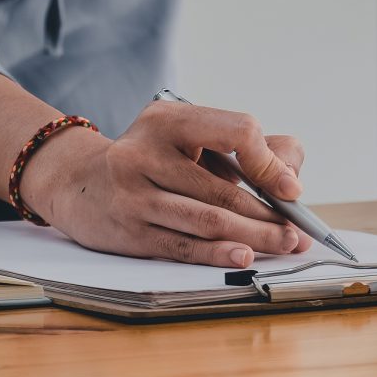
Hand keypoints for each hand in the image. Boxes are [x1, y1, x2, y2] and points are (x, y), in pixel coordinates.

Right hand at [19, 100, 313, 266]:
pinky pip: (183, 245)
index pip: (236, 132)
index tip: (290, 189)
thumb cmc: (151, 160)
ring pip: (208, 220)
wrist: (78, 182)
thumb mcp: (188, 136)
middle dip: (270, 214)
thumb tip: (290, 177)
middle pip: (224, 189)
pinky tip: (244, 256)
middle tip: (298, 231)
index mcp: (169, 119)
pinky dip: (218, 253)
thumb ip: (245, 147)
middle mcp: (146, 153)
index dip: (268, 163)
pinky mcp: (129, 230)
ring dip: (254, 236)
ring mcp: (134, 194)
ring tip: (284, 245)